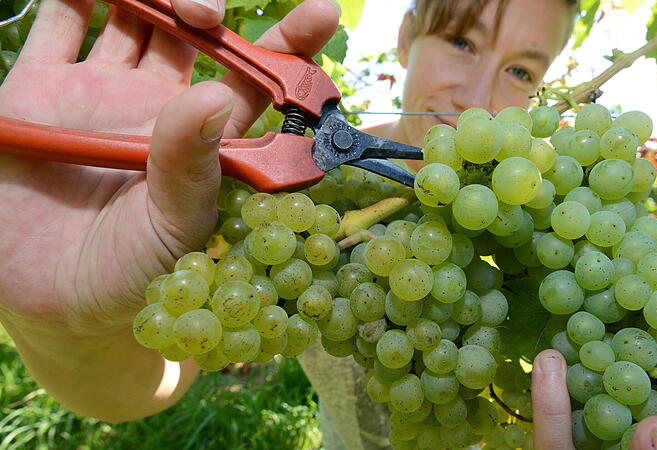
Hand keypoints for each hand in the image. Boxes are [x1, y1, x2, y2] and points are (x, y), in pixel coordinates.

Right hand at [0, 0, 338, 420]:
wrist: (51, 302)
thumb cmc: (132, 276)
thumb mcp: (174, 227)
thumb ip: (191, 166)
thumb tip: (213, 96)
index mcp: (204, 137)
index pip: (256, 79)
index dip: (289, 44)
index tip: (319, 14)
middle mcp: (158, 105)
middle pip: (195, 32)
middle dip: (207, 7)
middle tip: (207, 13)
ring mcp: (101, 91)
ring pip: (134, 15)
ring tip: (168, 2)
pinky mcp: (39, 89)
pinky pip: (59, 20)